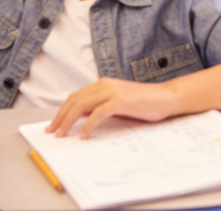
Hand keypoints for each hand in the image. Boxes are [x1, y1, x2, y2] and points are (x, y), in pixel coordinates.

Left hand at [47, 78, 175, 138]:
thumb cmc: (145, 103)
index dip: (62, 111)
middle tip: (53, 132)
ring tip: (62, 135)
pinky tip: (84, 135)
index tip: (54, 124)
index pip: (76, 97)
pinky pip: (97, 114)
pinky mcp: (121, 100)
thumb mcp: (118, 103)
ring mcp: (113, 91)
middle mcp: (106, 84)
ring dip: (69, 121)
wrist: (168, 98)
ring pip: (82, 105)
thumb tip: (80, 117)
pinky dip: (88, 126)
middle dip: (60, 117)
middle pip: (74, 100)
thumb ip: (101, 106)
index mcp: (104, 83)